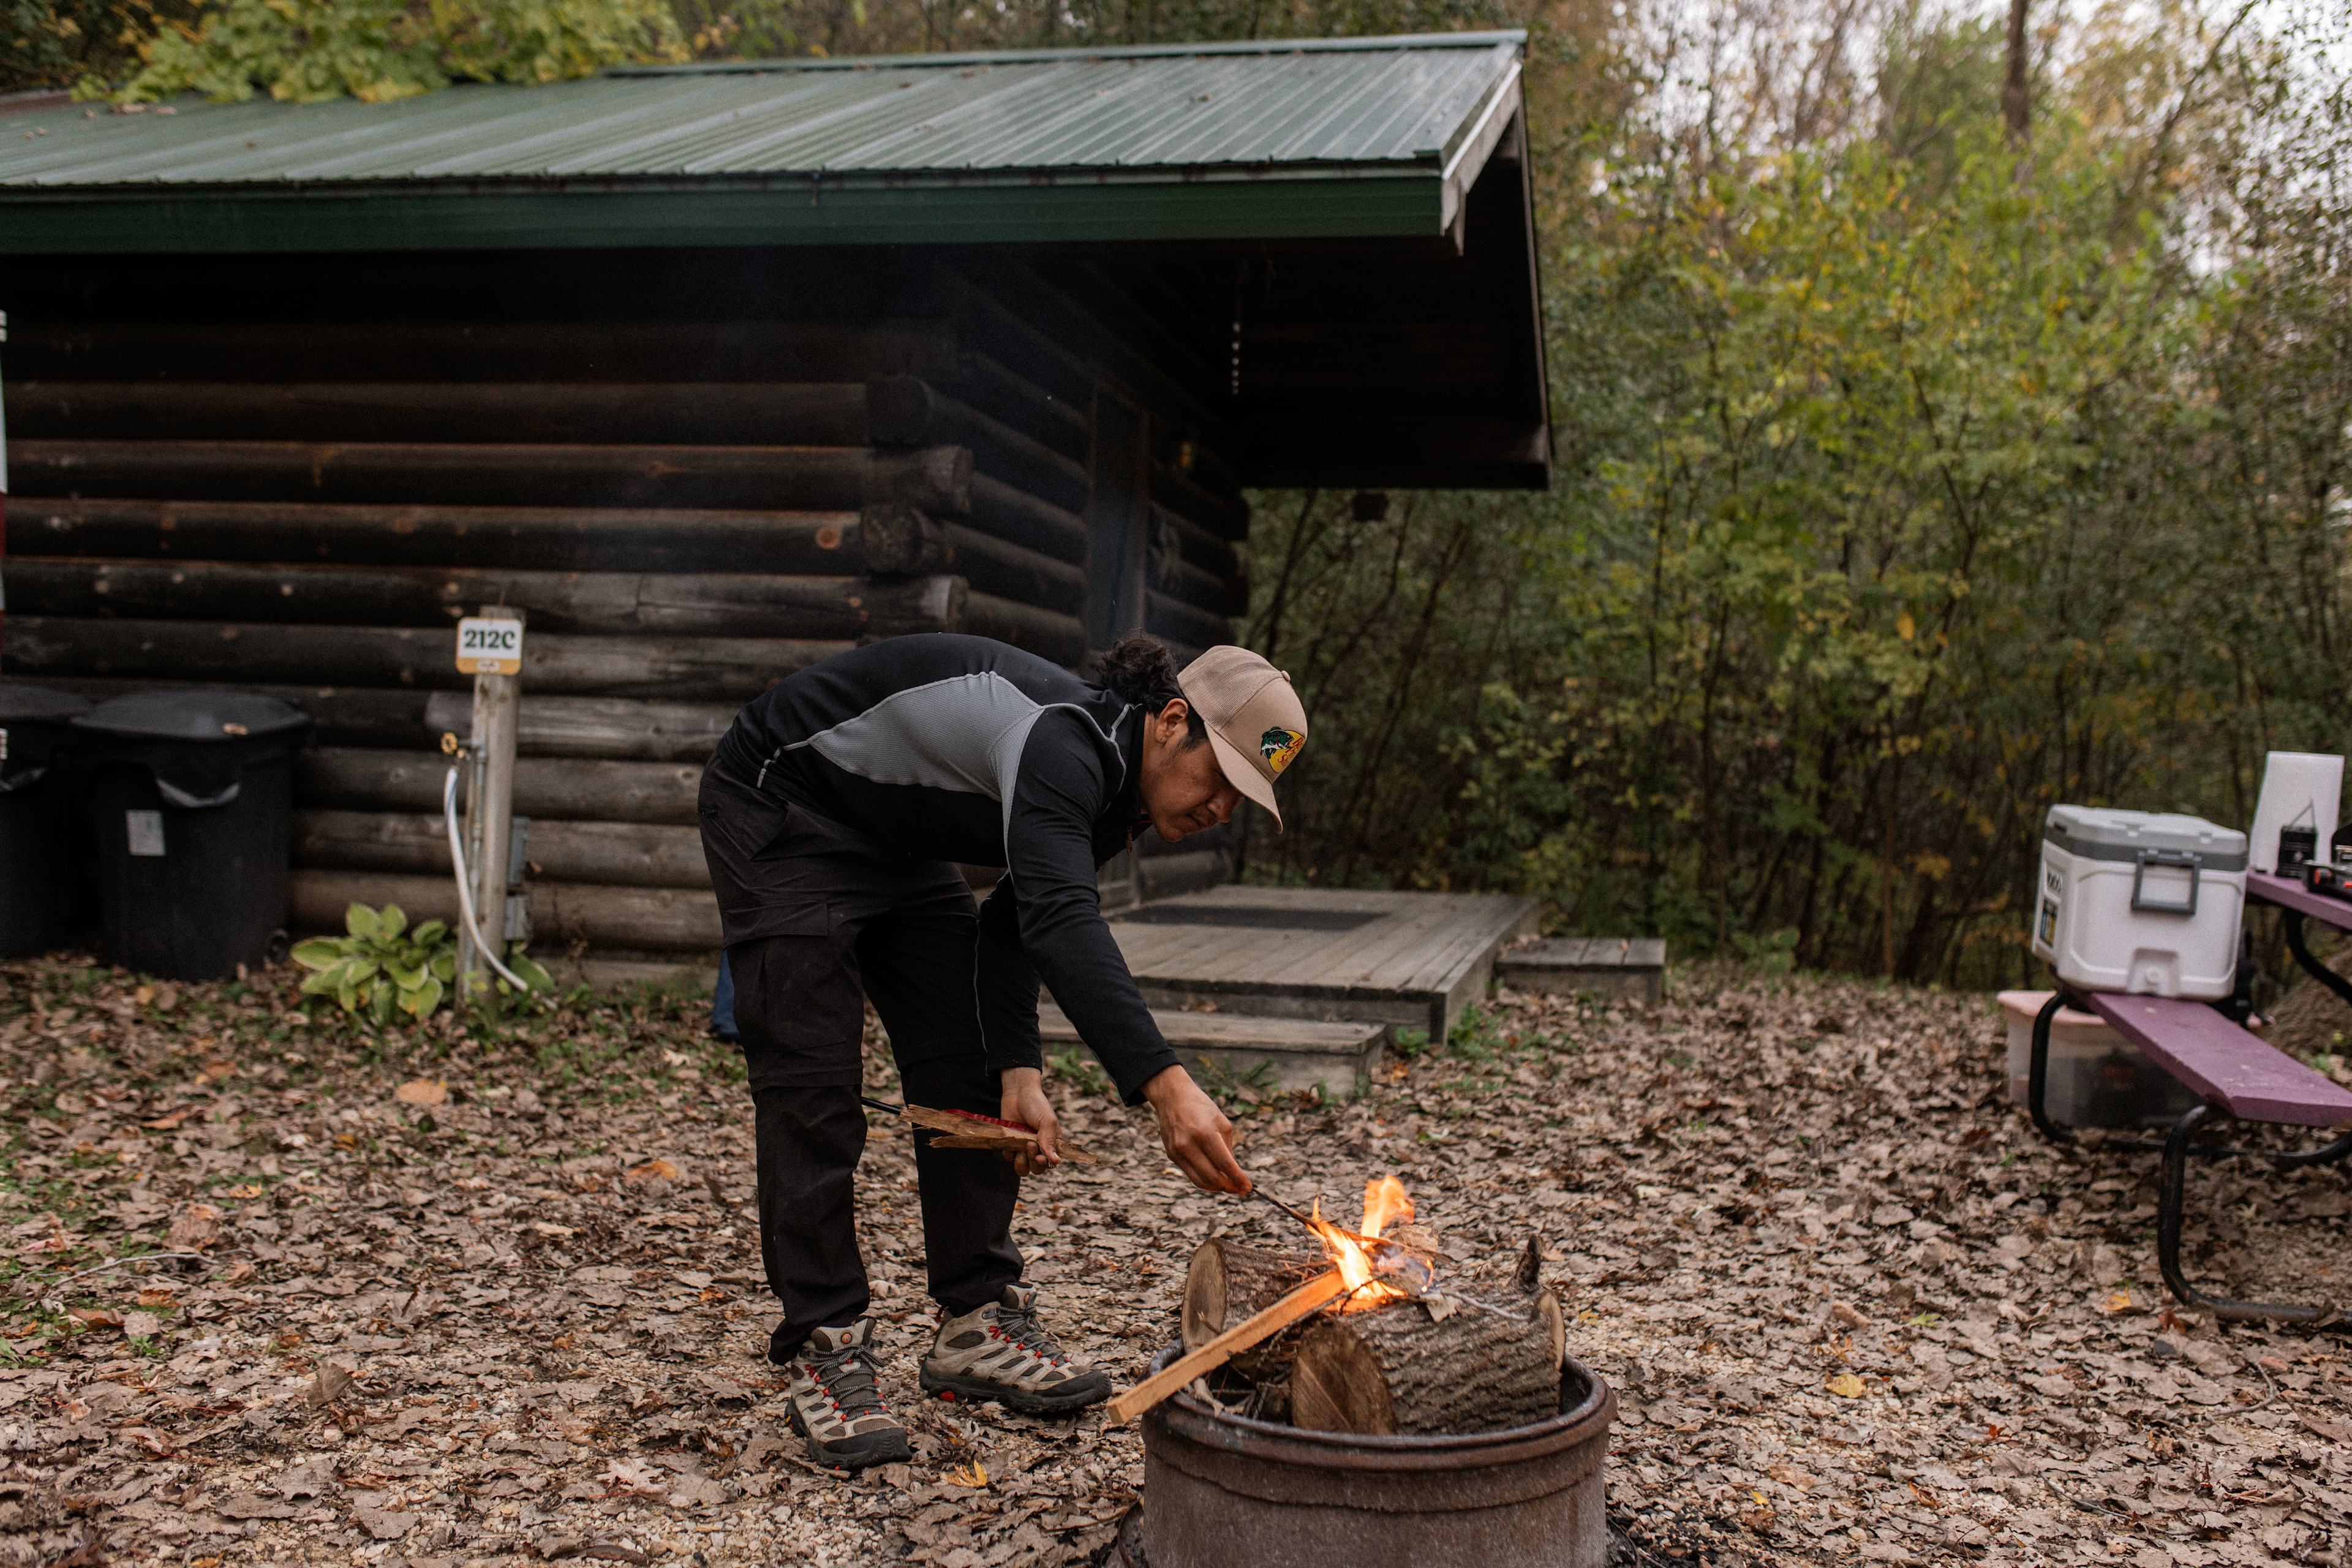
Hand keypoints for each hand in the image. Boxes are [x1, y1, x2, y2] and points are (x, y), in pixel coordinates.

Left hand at [998, 1067, 1061, 1177]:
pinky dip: (1009, 1153)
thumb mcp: (1047, 1122)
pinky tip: (1011, 1141)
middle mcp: (1039, 1148)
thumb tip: (1056, 1162)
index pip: (1051, 1164)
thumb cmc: (1036, 1105)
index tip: (1039, 1156)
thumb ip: (1049, 1142)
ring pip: (1023, 1169)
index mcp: (1052, 1144)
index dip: (1045, 1164)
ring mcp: (1024, 1148)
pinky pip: (1009, 1158)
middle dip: (1033, 1161)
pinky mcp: (1011, 1145)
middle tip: (1029, 1144)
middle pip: (1037, 1169)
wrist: (1018, 1093)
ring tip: (1020, 1148)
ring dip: (1021, 1163)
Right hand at [1141, 1065, 1248, 1193]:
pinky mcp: (1171, 1155)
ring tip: (1229, 1186)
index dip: (1238, 1179)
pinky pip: (1191, 1174)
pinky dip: (1205, 1179)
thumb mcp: (1222, 1123)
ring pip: (1200, 1181)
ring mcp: (1178, 1152)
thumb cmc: (1202, 1108)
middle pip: (1212, 1177)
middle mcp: (1189, 1145)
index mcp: (1205, 1133)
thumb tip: (1233, 1174)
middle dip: (1229, 1187)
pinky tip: (1215, 1178)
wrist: (1173, 1097)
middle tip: (1241, 1190)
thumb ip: (1228, 1150)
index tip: (1249, 1187)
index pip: (1225, 1165)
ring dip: (1217, 1187)